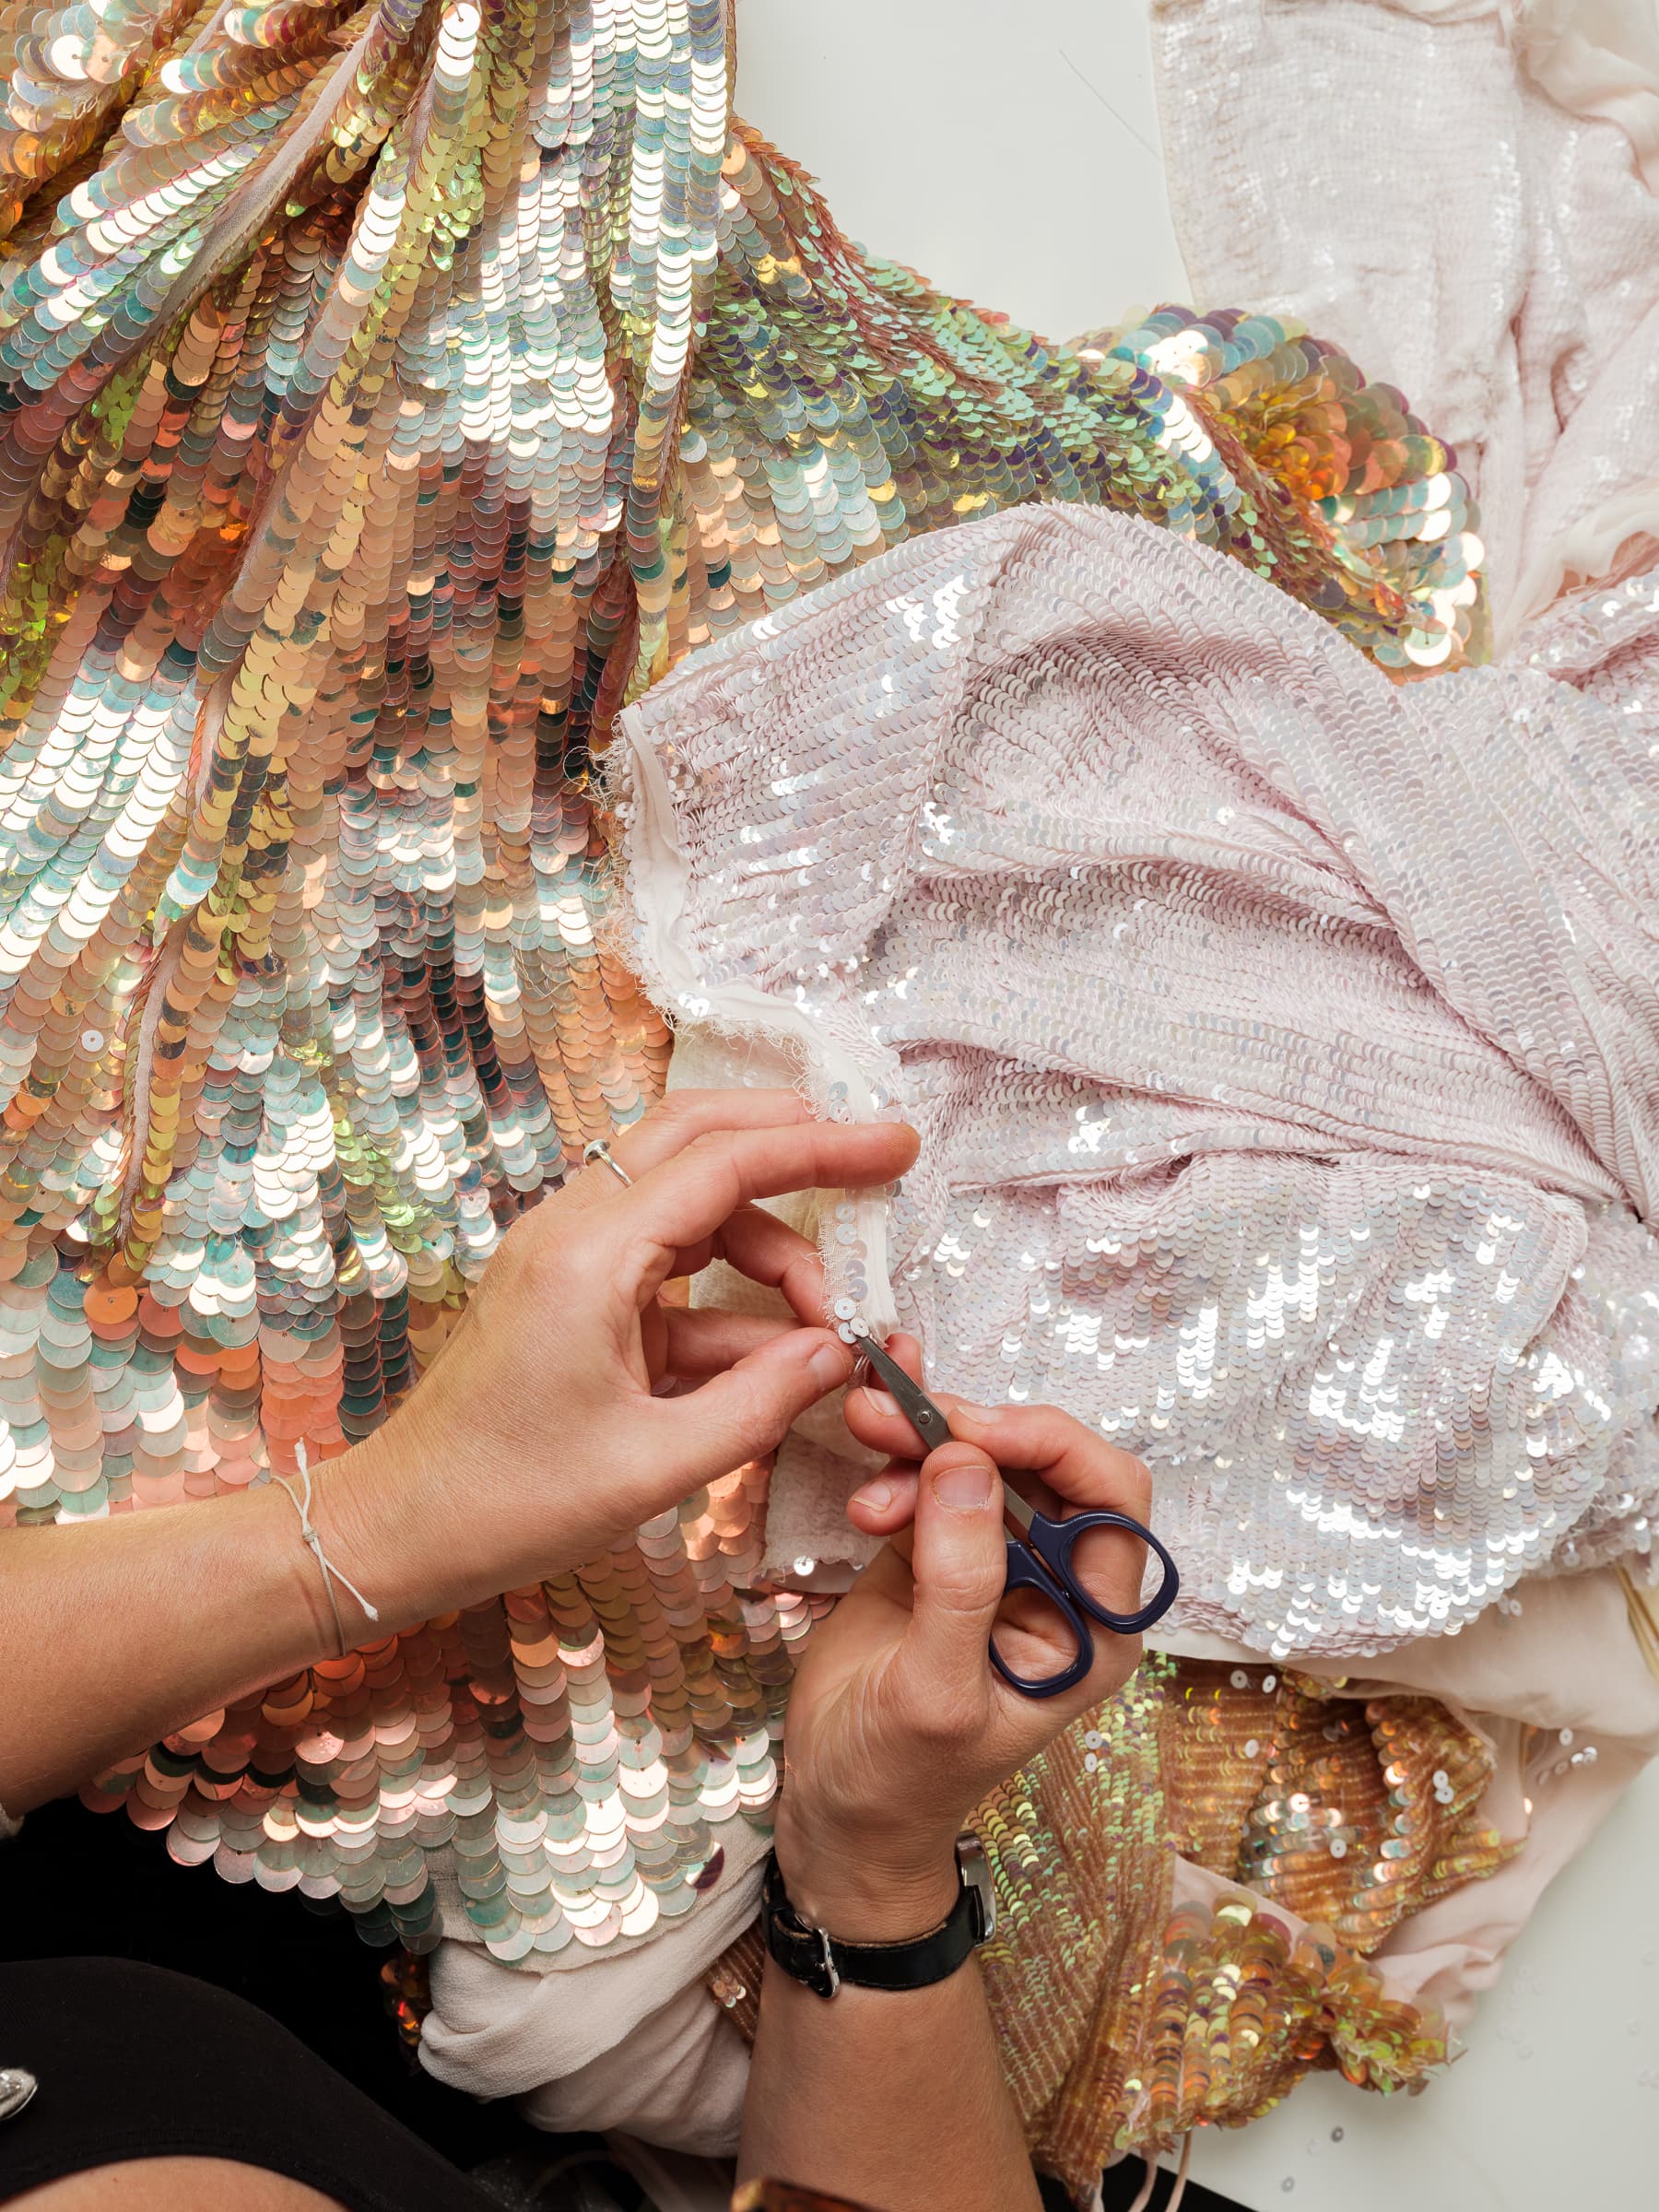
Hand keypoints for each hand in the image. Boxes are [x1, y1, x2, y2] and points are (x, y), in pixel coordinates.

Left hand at [328, 1092, 917, 1620]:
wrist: (398, 1531)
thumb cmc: (507, 1504)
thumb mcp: (656, 1465)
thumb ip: (762, 1401)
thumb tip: (841, 1352)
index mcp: (588, 1255)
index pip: (724, 1162)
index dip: (822, 1148)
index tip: (895, 1145)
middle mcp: (572, 1232)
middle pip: (697, 1138)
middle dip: (795, 1143)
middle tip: (879, 1160)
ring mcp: (567, 1258)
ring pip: (690, 1204)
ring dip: (769, 1246)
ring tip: (831, 1325)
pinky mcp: (571, 1295)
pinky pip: (669, 1266)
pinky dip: (731, 1297)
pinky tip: (780, 1354)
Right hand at [773, 1335, 1153, 1940]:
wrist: (838, 1813)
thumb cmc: (900, 1778)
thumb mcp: (934, 1692)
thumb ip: (961, 1581)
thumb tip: (968, 1461)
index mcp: (1095, 1623)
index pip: (1110, 1496)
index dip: (1050, 1444)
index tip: (966, 1430)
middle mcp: (1061, 1582)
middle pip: (1044, 1462)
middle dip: (970, 1427)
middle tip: (887, 1414)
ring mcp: (1000, 1561)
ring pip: (985, 1459)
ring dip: (924, 1437)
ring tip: (862, 1432)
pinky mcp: (941, 1550)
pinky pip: (935, 1476)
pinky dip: (900, 1459)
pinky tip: (864, 1484)